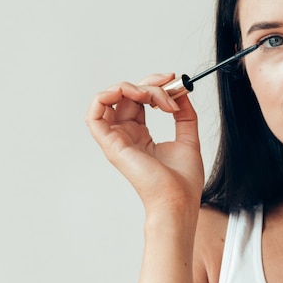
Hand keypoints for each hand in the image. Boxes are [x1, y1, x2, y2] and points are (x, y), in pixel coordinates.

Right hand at [85, 73, 203, 216]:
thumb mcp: (188, 137)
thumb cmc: (183, 181)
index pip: (139, 99)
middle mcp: (126, 135)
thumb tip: (181, 91)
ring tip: (151, 95)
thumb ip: (185, 113)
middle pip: (126, 94)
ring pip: (110, 98)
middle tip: (169, 85)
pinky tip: (135, 95)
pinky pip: (94, 113)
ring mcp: (117, 139)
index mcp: (141, 134)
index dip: (155, 85)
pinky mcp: (111, 144)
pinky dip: (107, 95)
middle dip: (149, 83)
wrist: (178, 200)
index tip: (175, 82)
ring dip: (129, 87)